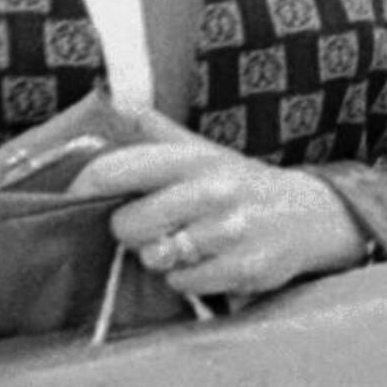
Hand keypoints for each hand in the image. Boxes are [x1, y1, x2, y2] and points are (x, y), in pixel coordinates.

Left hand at [73, 115, 370, 300]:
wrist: (309, 215)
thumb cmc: (240, 184)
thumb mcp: (202, 150)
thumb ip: (154, 131)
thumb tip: (113, 103)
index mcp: (192, 158)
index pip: (114, 169)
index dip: (82, 188)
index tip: (77, 199)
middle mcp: (212, 190)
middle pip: (126, 224)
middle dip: (132, 231)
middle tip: (154, 226)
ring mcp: (231, 231)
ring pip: (155, 258)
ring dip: (162, 257)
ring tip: (185, 243)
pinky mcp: (245, 267)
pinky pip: (185, 283)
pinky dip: (189, 278)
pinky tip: (208, 261)